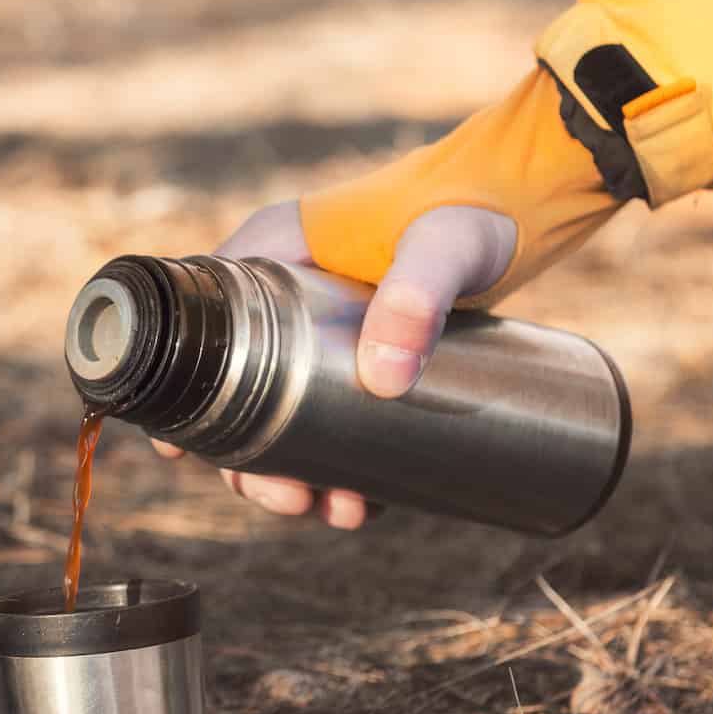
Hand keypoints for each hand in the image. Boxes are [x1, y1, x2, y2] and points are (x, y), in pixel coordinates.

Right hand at [151, 200, 515, 528]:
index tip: (180, 452)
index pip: (199, 324)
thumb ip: (414, 300)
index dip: (184, 391)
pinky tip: (364, 502)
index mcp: (274, 250)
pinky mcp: (366, 350)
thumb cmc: (477, 205)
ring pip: (283, 412)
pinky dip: (340, 463)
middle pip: (238, 387)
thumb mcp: (442, 249)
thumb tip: (382, 382)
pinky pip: (333, 415)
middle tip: (288, 499)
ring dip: (296, 472)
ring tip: (337, 513)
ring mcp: (325, 325)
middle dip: (252, 457)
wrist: (532, 200)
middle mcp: (285, 291)